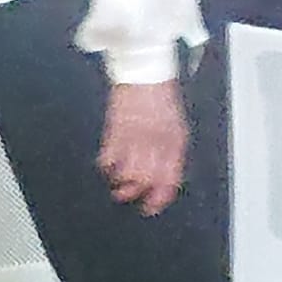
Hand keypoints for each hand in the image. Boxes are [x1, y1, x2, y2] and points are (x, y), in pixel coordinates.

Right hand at [98, 81, 187, 217]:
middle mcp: (157, 142)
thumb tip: (162, 178)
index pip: (169, 179)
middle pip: (147, 180)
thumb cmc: (161, 98)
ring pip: (127, 173)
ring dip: (120, 183)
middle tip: (128, 195)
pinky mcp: (116, 130)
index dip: (159, 197)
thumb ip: (170, 152)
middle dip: (136, 193)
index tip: (150, 208)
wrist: (145, 73)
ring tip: (117, 183)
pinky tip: (106, 165)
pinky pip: (109, 158)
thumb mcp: (176, 126)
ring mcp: (136, 137)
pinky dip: (106, 167)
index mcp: (175, 142)